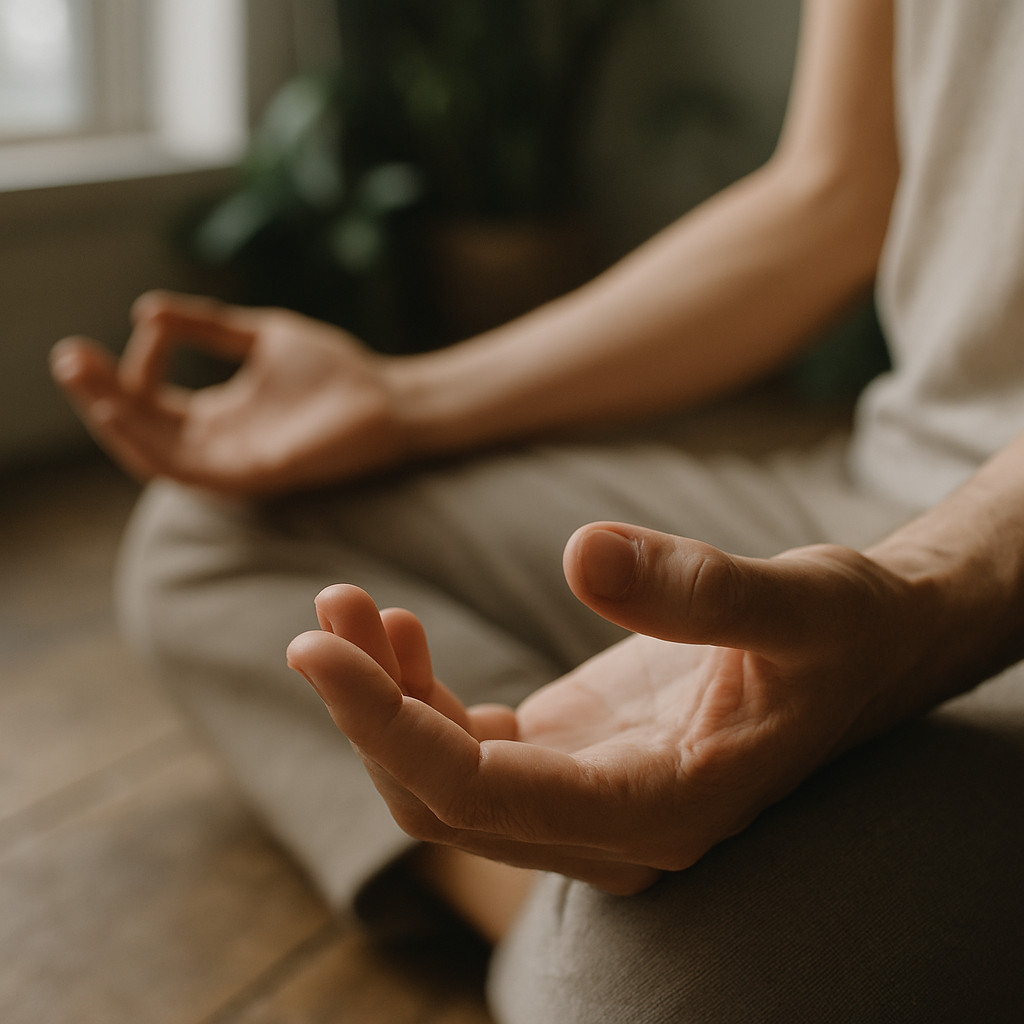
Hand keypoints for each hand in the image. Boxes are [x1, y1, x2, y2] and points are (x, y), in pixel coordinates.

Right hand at [50, 291, 407, 494]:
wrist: (394, 399)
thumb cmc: (338, 372)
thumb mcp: (262, 336)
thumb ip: (210, 326)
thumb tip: (146, 310)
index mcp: (221, 414)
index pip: (154, 398)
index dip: (138, 363)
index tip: (152, 323)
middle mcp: (220, 442)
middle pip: (142, 429)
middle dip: (100, 395)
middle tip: (67, 357)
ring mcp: (235, 463)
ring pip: (154, 453)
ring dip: (114, 419)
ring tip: (83, 380)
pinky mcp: (254, 476)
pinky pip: (189, 470)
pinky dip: (150, 445)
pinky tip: (126, 412)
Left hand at [286, 522, 939, 893]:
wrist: (868, 651)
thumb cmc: (845, 633)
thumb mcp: (796, 602)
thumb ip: (699, 589)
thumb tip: (583, 555)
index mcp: (658, 810)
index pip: (484, 795)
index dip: (388, 728)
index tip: (318, 652)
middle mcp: (610, 827)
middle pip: (442, 801)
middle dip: (368, 711)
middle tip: (327, 613)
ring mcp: (585, 797)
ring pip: (443, 780)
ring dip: (381, 700)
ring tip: (345, 605)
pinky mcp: (571, 759)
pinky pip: (465, 749)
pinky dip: (415, 695)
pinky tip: (397, 632)